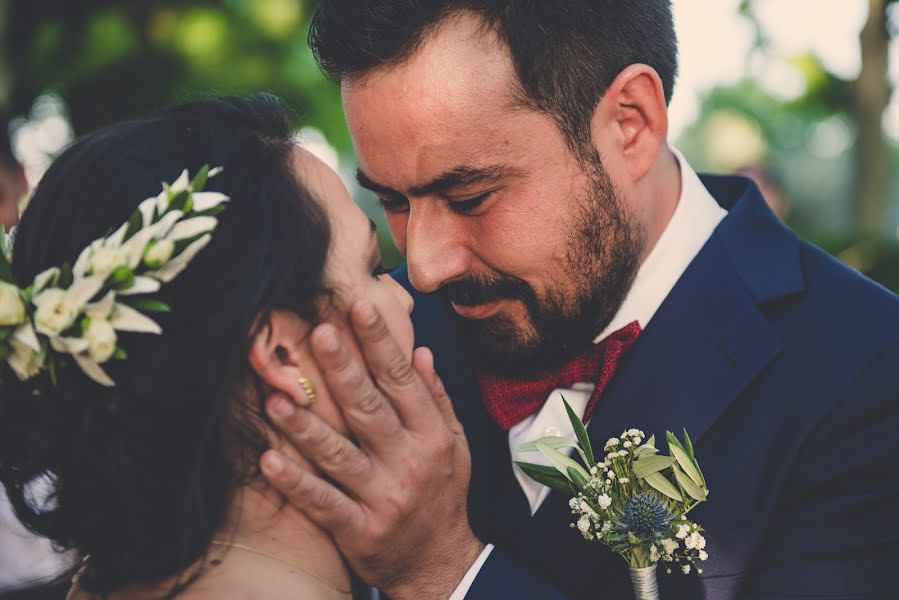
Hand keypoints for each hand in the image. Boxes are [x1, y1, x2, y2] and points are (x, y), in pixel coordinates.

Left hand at [260, 300, 483, 598]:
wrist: (441, 564)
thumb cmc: (443, 493)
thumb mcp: (455, 443)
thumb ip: (436, 397)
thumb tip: (421, 350)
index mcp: (432, 435)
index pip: (403, 380)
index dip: (380, 342)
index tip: (359, 305)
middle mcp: (409, 462)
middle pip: (370, 409)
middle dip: (343, 369)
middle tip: (316, 332)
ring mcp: (383, 497)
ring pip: (339, 455)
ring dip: (306, 425)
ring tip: (276, 396)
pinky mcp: (360, 530)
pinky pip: (323, 503)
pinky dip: (296, 483)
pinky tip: (268, 460)